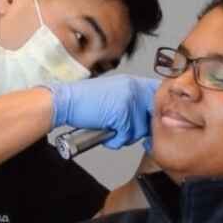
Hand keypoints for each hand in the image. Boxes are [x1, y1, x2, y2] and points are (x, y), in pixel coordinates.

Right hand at [44, 75, 159, 148]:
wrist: (65, 101)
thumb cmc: (84, 101)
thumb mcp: (113, 95)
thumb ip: (132, 102)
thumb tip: (147, 117)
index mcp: (132, 82)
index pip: (157, 95)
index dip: (156, 111)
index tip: (149, 120)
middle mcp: (133, 88)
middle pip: (152, 116)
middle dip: (140, 128)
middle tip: (125, 129)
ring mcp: (128, 100)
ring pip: (139, 129)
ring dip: (125, 136)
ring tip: (110, 129)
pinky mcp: (120, 114)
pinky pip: (126, 136)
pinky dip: (114, 140)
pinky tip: (104, 132)